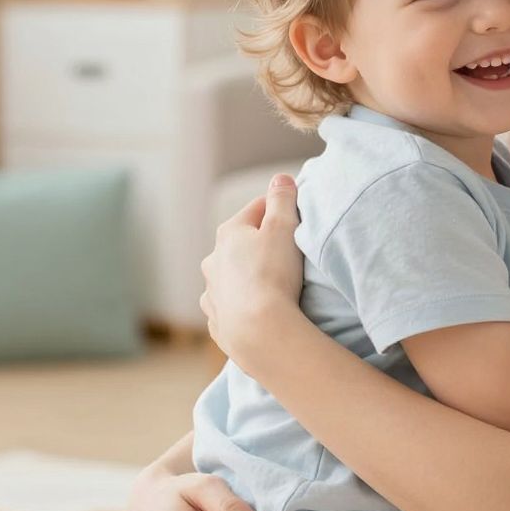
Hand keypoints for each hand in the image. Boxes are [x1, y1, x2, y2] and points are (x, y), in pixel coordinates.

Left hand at [200, 174, 304, 366]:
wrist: (259, 331)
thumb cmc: (273, 274)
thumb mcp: (284, 227)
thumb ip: (283, 199)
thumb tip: (280, 179)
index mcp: (229, 233)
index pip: (257, 208)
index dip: (280, 208)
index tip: (297, 216)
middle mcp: (213, 260)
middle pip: (241, 242)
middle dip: (262, 243)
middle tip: (289, 253)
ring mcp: (212, 292)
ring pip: (231, 275)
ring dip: (248, 274)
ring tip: (273, 285)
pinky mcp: (216, 320)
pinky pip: (229, 305)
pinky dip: (242, 303)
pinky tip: (257, 310)